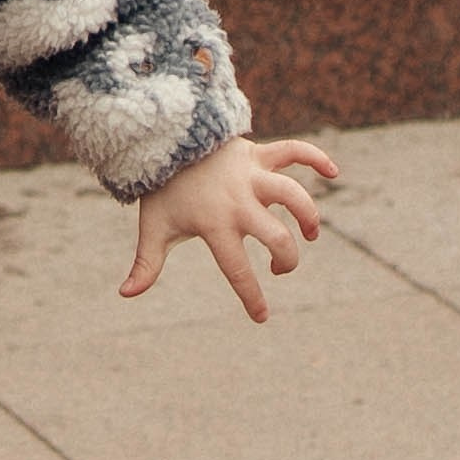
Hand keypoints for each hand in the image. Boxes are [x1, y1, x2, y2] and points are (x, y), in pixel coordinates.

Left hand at [120, 134, 338, 324]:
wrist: (163, 142)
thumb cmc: (163, 190)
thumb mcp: (154, 227)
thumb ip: (146, 263)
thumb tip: (125, 294)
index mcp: (214, 224)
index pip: (237, 269)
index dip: (252, 297)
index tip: (261, 317)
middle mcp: (238, 202)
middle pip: (277, 236)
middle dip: (287, 260)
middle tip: (280, 268)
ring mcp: (251, 176)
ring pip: (293, 195)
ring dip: (308, 216)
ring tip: (310, 233)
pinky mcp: (259, 154)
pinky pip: (294, 151)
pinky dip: (317, 158)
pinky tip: (333, 173)